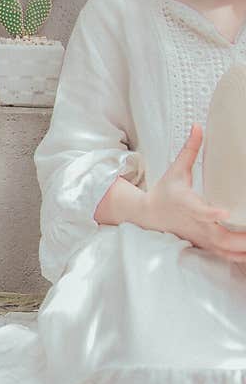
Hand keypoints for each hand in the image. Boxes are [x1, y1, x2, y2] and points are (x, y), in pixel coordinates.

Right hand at [141, 123, 245, 261]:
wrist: (148, 215)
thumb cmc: (164, 192)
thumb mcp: (175, 170)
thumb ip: (190, 149)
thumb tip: (198, 126)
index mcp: (186, 203)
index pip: (199, 210)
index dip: (211, 213)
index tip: (224, 212)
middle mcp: (195, 224)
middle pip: (220, 237)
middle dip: (241, 238)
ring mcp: (199, 237)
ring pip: (225, 250)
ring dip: (244, 249)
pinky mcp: (203, 244)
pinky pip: (225, 255)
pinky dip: (240, 256)